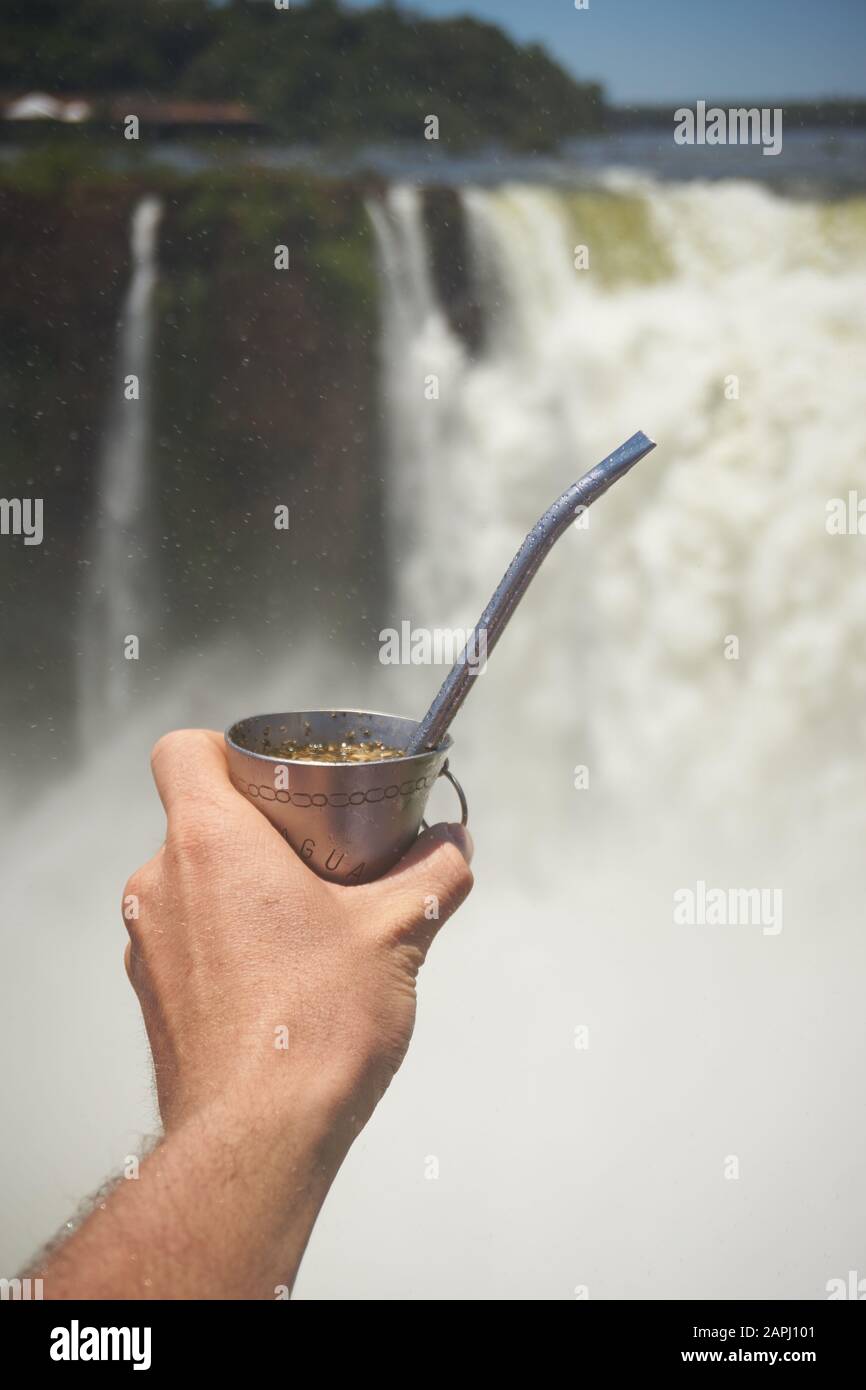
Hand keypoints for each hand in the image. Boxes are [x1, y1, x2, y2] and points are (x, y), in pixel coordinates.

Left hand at [123, 730, 473, 1137]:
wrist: (259, 1139)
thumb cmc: (316, 1028)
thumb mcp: (398, 934)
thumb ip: (433, 876)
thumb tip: (454, 848)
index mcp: (210, 842)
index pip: (182, 751)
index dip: (225, 751)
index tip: (277, 781)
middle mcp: (162, 884)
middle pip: (196, 818)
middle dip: (259, 831)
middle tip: (320, 857)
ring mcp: (150, 944)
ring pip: (192, 882)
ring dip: (244, 890)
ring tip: (310, 927)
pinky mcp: (154, 996)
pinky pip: (188, 939)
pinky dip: (228, 942)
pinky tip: (284, 980)